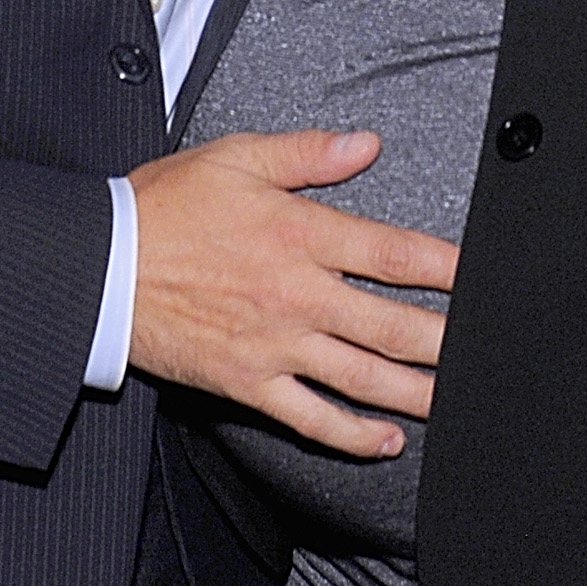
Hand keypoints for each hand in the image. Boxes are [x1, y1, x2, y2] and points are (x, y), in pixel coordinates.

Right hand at [128, 130, 457, 458]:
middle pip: (392, 326)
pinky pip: (311, 417)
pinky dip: (353, 435)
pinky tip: (385, 440)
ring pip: (364, 378)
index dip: (447, 267)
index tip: (483, 277)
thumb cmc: (163, 209)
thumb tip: (365, 145)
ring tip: (455, 398)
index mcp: (298, 234)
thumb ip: (307, 153)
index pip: (393, 253)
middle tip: (487, 349)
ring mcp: (276, 345)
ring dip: (417, 393)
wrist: (99, 267)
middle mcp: (297, 295)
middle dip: (448, 341)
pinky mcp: (249, 382)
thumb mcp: (235, 158)